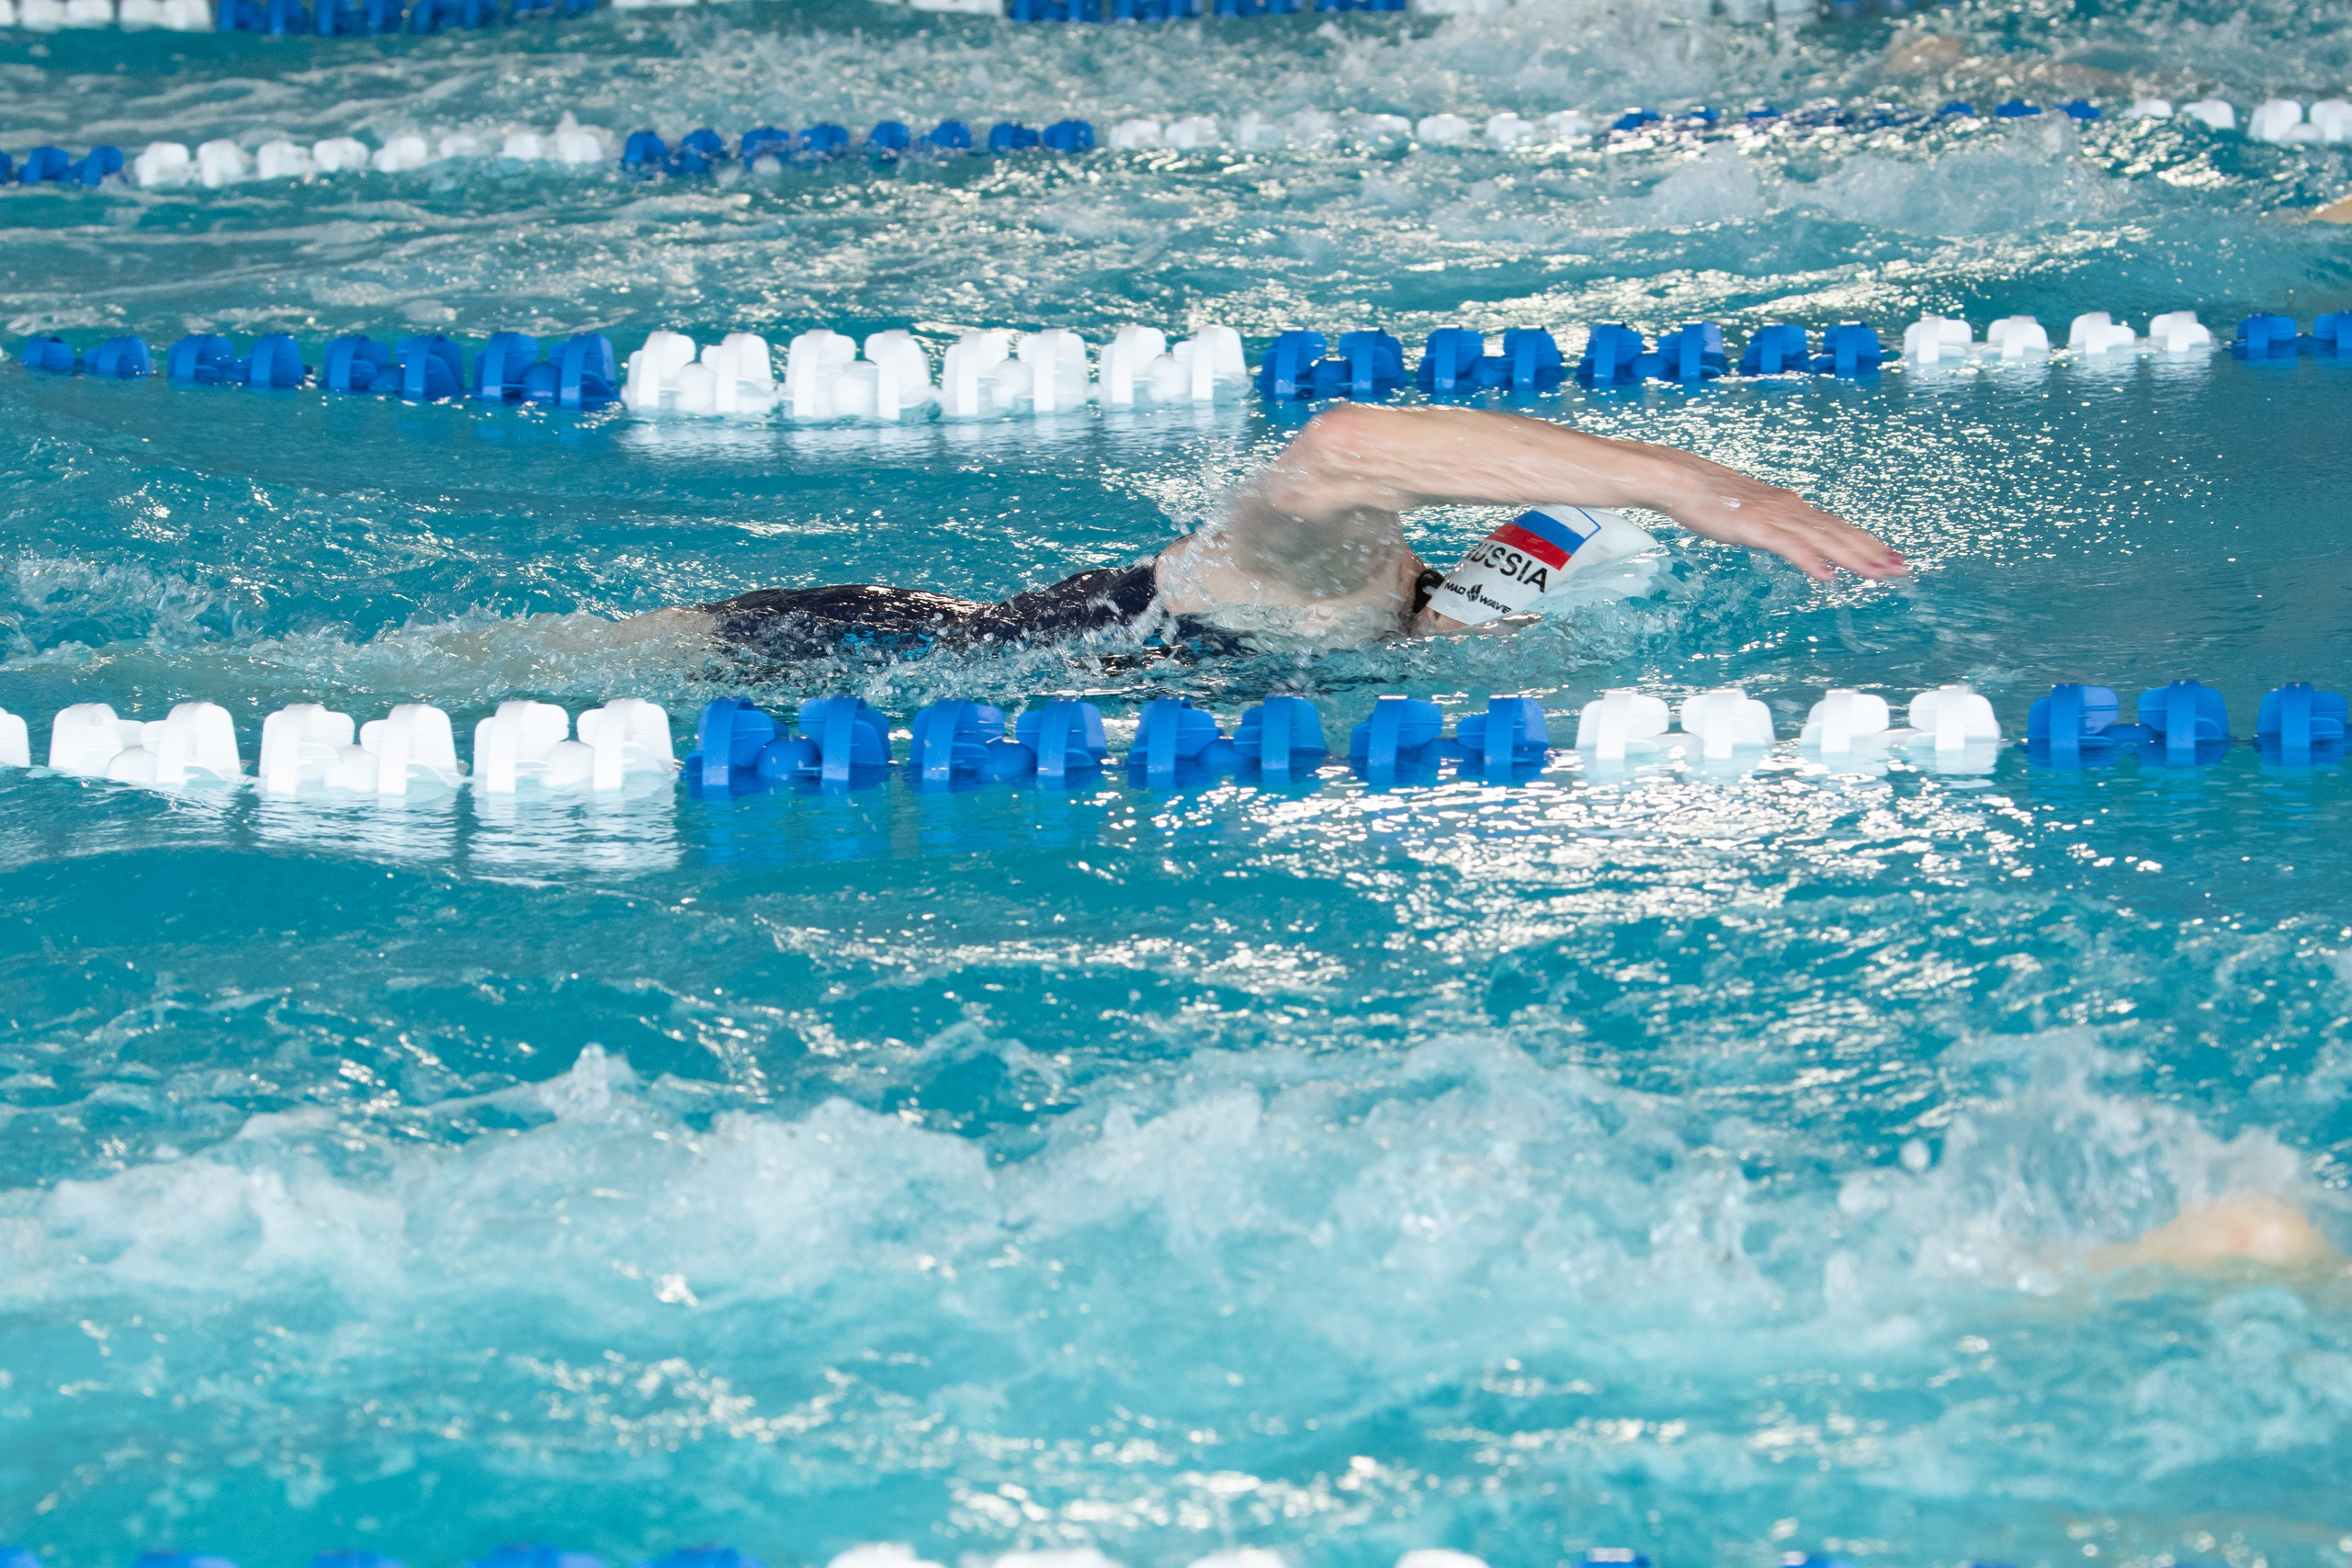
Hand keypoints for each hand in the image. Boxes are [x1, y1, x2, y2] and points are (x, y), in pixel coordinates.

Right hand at [1654, 456, 1906, 582]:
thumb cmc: (1711, 497)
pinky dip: (1811, 561)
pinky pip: (1789, 547)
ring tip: (1879, 574)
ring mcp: (1775, 518)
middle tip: (1902, 570)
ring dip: (1854, 557)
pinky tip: (1828, 576)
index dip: (1866, 542)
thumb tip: (1792, 538)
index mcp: (1790, 507)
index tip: (1891, 556)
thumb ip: (1775, 525)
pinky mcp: (1755, 528)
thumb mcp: (1752, 513)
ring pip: (1823, 540)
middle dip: (1872, 552)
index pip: (1836, 527)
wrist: (1683, 480)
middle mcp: (1791, 509)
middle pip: (1839, 533)